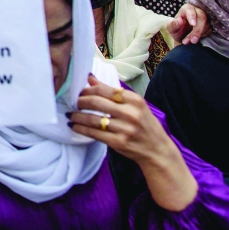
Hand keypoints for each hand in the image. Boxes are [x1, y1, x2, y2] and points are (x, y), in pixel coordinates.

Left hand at [69, 75, 196, 211]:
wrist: (158, 151)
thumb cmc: (145, 125)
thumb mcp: (135, 105)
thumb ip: (113, 92)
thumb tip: (91, 78)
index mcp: (135, 100)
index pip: (105, 90)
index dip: (88, 89)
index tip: (80, 91)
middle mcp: (131, 114)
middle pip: (97, 102)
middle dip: (80, 101)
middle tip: (73, 102)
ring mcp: (125, 129)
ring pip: (93, 119)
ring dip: (77, 116)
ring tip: (70, 114)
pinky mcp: (119, 143)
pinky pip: (94, 134)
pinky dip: (81, 128)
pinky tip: (75, 125)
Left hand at [167, 3, 211, 44]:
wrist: (183, 37)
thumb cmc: (176, 29)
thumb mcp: (171, 28)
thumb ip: (173, 24)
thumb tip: (179, 20)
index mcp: (187, 9)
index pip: (190, 10)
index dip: (192, 17)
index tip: (193, 24)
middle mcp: (197, 11)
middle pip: (202, 17)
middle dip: (198, 30)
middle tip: (193, 40)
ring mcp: (204, 18)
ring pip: (206, 25)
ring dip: (199, 35)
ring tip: (190, 41)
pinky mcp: (209, 26)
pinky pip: (209, 30)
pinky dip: (203, 36)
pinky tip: (196, 40)